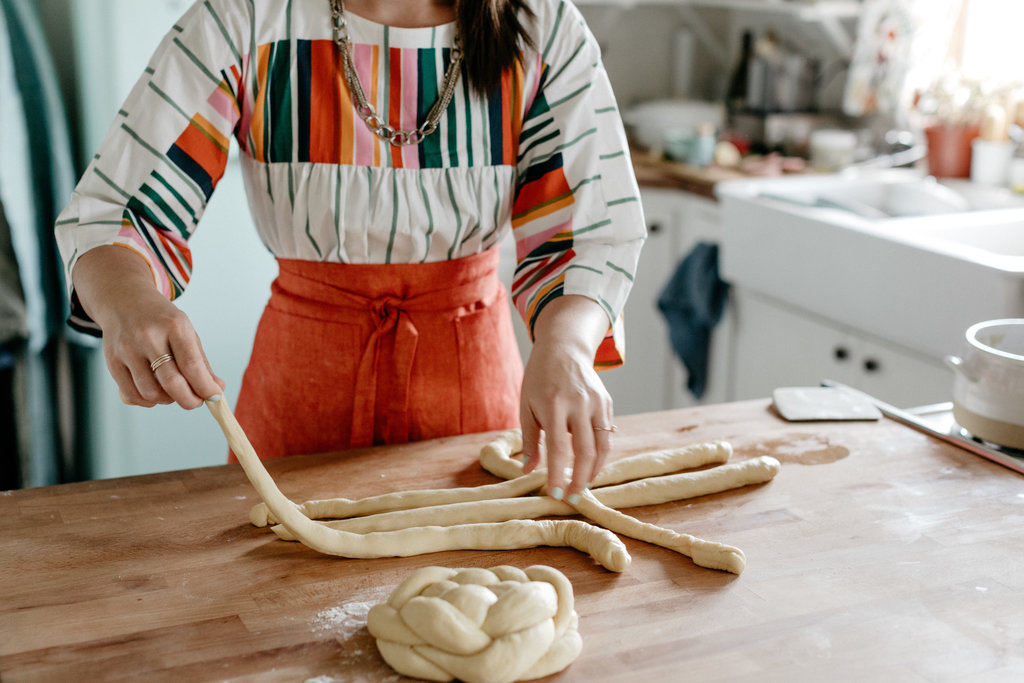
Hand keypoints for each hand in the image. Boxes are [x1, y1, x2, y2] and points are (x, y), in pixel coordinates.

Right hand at [73, 246, 224, 408]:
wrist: (124, 300)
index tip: (214, 397)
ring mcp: (128, 349)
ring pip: (151, 393)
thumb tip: (216, 391)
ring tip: (173, 391)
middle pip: (172, 383)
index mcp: (174, 326)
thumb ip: (201, 363)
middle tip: (196, 401)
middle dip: (189, 400)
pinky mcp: (112, 361)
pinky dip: (148, 401)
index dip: (205, 387)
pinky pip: (132, 394)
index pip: (192, 365)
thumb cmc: (160, 320)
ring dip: (168, 400)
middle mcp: (149, 337)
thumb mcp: (186, 332)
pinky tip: (155, 392)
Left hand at [520, 295, 613, 500]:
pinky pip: (607, 435)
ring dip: (594, 470)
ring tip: (583, 485)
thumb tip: (528, 471)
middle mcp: (578, 403)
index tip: (556, 494)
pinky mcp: (607, 402)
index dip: (559, 474)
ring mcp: (596, 402)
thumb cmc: (539, 378)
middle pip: (585, 450)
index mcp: (553, 404)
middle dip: (580, 479)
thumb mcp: (526, 405)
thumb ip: (530, 440)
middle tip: (572, 497)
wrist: (564, 347)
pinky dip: (600, 454)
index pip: (559, 447)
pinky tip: (590, 465)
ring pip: (602, 446)